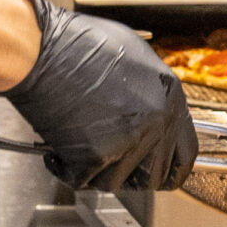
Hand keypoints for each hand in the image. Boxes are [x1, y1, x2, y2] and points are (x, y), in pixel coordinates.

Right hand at [2, 0, 197, 192]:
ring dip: (98, 171)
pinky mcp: (96, 156)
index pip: (185, 153)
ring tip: (80, 145)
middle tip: (112, 164)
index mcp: (169, 96)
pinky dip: (66, 170)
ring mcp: (128, 141)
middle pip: (156, 175)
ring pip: (118, 182)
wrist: (40, 51)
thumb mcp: (133, 55)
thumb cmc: (76, 44)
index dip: (168, 164)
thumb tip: (152, 109)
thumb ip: (150, 90)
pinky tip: (59, 151)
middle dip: (134, 174)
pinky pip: (84, 181)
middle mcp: (156, 122)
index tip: (157, 168)